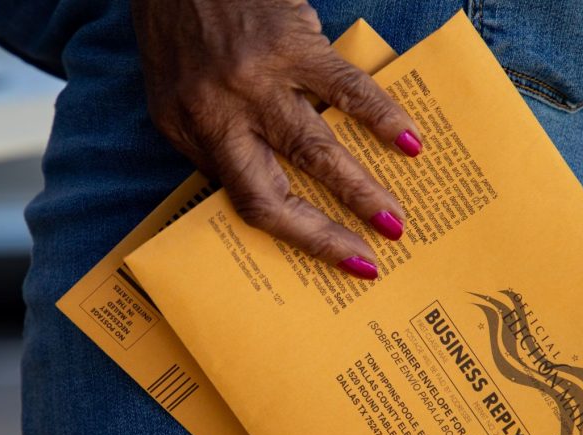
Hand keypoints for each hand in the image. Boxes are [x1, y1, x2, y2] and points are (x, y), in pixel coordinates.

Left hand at [131, 0, 422, 278]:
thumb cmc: (179, 29)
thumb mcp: (173, 97)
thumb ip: (216, 141)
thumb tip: (274, 182)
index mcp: (189, 131)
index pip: (247, 202)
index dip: (301, 237)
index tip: (343, 258)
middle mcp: (218, 114)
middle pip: (278, 192)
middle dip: (330, 231)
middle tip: (376, 250)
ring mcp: (256, 80)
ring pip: (315, 149)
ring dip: (360, 188)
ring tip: (395, 216)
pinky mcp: (291, 42)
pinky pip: (345, 88)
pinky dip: (381, 116)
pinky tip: (409, 140)